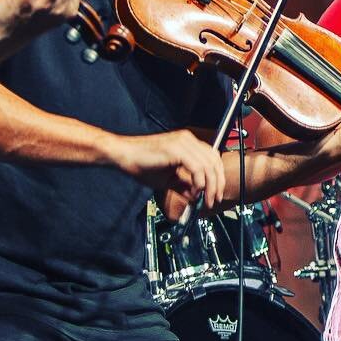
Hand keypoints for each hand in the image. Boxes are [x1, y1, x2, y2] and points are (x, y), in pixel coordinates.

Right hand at [108, 129, 225, 217]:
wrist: (123, 155)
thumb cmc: (141, 164)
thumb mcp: (167, 178)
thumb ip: (184, 185)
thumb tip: (196, 197)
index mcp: (188, 143)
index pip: (212, 158)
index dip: (218, 177)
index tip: (216, 194)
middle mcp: (188, 140)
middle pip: (214, 161)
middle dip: (217, 183)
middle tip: (214, 200)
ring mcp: (183, 142)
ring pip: (208, 165)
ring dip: (210, 186)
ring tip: (205, 200)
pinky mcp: (176, 149)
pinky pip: (197, 167)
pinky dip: (199, 182)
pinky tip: (195, 192)